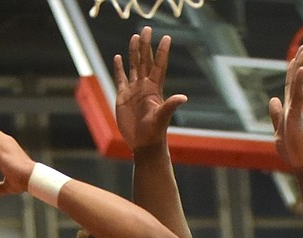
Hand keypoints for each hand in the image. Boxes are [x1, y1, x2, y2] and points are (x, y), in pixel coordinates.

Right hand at [113, 26, 186, 151]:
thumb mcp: (162, 117)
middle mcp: (145, 86)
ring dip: (134, 52)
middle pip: (145, 61)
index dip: (162, 52)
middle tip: (147, 29)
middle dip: (146, 45)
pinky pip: (121, 78)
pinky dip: (119, 68)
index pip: (159, 65)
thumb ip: (171, 105)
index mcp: (155, 89)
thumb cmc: (155, 131)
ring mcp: (134, 91)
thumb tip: (183, 97)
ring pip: (134, 66)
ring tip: (135, 37)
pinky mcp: (123, 97)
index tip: (166, 37)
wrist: (143, 143)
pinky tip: (118, 57)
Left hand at [268, 44, 302, 170]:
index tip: (297, 58)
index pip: (290, 85)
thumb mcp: (278, 130)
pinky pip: (296, 96)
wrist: (301, 163)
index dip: (292, 71)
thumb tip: (272, 99)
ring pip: (296, 84)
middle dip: (299, 62)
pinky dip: (298, 82)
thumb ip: (276, 114)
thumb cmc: (292, 151)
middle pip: (294, 80)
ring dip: (300, 66)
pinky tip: (301, 69)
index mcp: (289, 109)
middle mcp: (293, 106)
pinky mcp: (295, 116)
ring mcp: (294, 110)